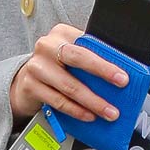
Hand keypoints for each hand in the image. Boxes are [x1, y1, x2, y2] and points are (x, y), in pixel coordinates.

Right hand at [9, 24, 128, 125]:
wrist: (26, 80)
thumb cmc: (56, 67)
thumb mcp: (72, 56)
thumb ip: (91, 59)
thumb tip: (120, 75)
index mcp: (62, 34)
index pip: (87, 44)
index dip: (106, 61)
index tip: (123, 76)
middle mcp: (47, 46)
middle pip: (77, 58)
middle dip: (102, 73)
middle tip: (120, 86)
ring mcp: (36, 66)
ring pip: (69, 86)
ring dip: (92, 101)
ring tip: (108, 112)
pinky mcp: (29, 85)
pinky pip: (58, 101)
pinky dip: (76, 110)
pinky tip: (88, 116)